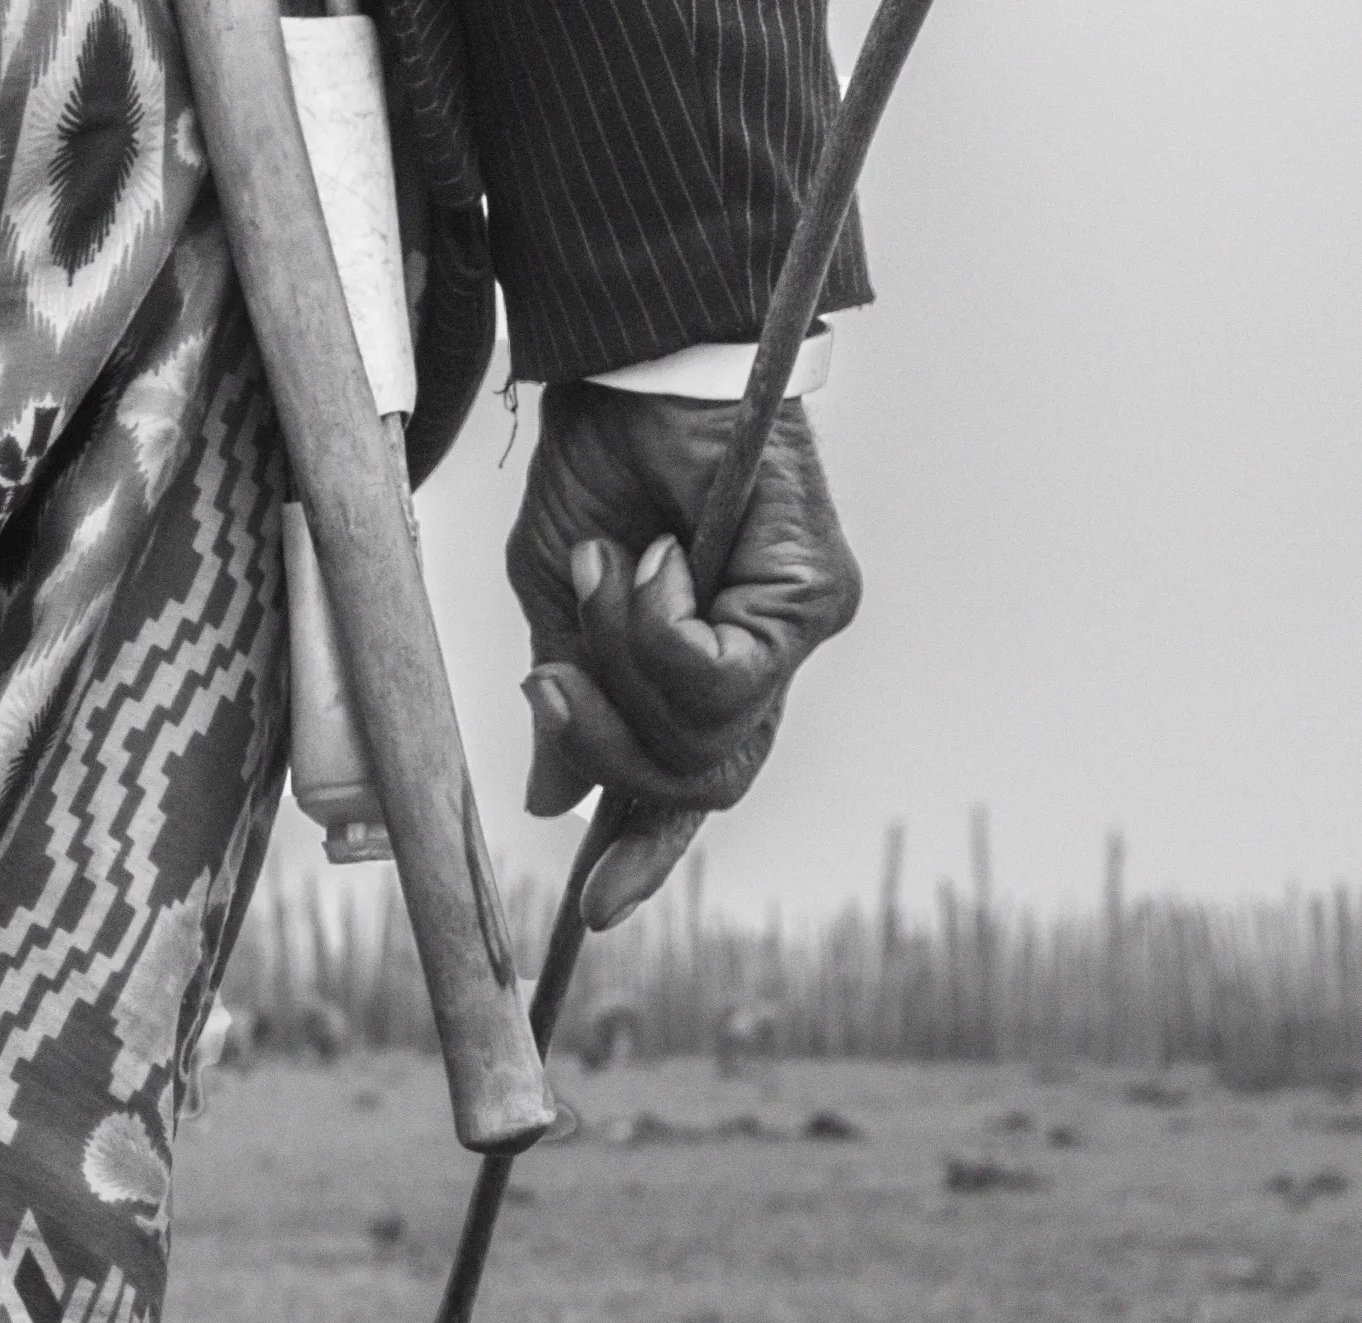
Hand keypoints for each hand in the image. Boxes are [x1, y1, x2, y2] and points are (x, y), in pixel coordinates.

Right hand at [504, 383, 861, 925]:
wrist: (635, 373)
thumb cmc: (600, 469)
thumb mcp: (557, 601)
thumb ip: (570, 698)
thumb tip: (550, 801)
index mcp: (708, 667)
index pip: (689, 783)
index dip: (646, 850)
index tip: (594, 911)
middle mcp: (769, 661)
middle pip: (699, 778)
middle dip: (606, 749)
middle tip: (545, 681)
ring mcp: (800, 633)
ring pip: (707, 731)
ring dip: (623, 663)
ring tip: (604, 572)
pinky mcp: (816, 598)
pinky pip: (721, 672)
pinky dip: (660, 626)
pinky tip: (655, 558)